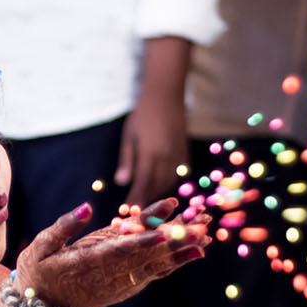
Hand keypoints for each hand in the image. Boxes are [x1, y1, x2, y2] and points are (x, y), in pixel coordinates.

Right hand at [13, 199, 206, 306]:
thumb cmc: (38, 274)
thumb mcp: (39, 247)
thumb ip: (63, 227)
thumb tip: (86, 207)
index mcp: (84, 263)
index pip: (117, 250)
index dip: (141, 241)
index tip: (163, 230)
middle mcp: (107, 275)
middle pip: (145, 256)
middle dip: (173, 240)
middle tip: (199, 225)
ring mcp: (119, 283)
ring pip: (155, 264)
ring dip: (181, 249)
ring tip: (206, 234)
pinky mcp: (127, 286)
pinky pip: (155, 272)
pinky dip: (176, 261)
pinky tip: (196, 250)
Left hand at [115, 91, 187, 206]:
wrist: (166, 96)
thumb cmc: (142, 114)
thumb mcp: (129, 136)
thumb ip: (127, 160)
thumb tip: (121, 182)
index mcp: (149, 153)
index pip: (142, 183)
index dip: (136, 198)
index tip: (129, 210)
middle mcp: (165, 157)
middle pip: (156, 186)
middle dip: (147, 200)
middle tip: (137, 210)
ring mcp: (177, 155)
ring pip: (168, 182)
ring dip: (158, 193)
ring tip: (147, 200)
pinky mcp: (184, 152)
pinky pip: (178, 174)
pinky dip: (169, 183)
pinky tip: (161, 185)